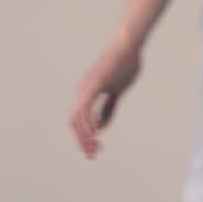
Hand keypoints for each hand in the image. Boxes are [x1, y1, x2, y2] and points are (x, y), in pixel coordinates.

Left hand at [70, 41, 141, 158]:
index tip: (92, 150)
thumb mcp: (116, 93)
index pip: (78, 121)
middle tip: (92, 156)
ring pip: (78, 119)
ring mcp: (85, 88)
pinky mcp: (93, 85)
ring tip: (94, 149)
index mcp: (85, 93)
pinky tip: (95, 134)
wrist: (128, 46)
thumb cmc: (125, 65)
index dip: (83, 137)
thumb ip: (108, 110)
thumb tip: (100, 129)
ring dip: (85, 137)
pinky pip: (86, 109)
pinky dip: (88, 123)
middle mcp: (81, 91)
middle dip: (82, 142)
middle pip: (74, 123)